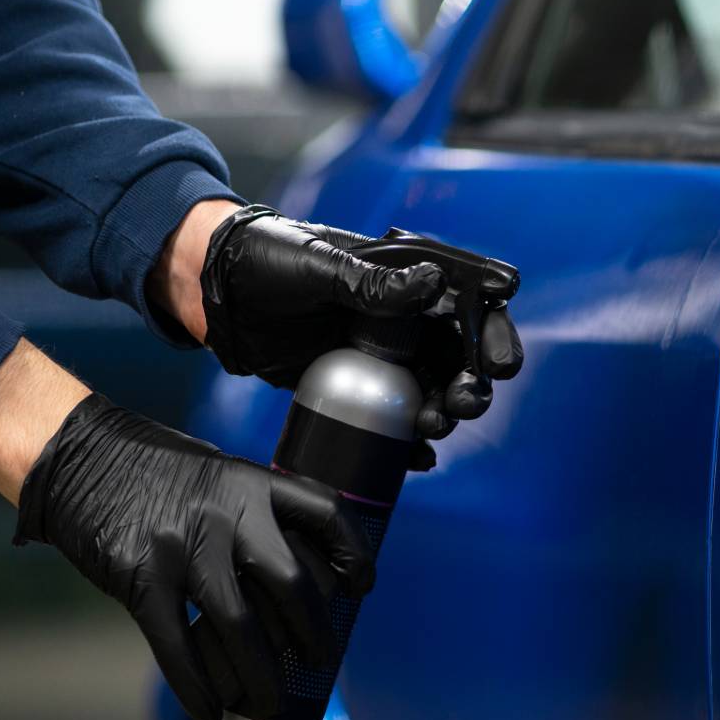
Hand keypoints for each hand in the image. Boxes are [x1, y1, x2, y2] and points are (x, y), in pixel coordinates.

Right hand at [13, 394, 374, 719]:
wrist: (76, 455)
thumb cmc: (151, 467)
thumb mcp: (214, 471)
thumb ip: (250, 512)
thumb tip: (286, 572)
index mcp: (249, 482)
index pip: (325, 514)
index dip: (354, 553)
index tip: (361, 586)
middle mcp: (224, 513)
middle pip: (292, 584)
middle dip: (315, 633)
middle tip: (321, 661)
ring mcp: (182, 547)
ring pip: (240, 627)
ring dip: (262, 675)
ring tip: (271, 699)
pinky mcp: (141, 579)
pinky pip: (178, 647)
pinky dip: (197, 688)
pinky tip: (211, 711)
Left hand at [198, 207, 522, 466]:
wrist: (218, 295)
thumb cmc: (267, 259)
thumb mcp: (318, 267)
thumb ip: (371, 282)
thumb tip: (433, 285)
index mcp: (403, 275)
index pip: (466, 300)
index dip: (493, 330)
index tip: (501, 362)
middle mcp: (401, 317)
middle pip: (457, 355)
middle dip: (470, 383)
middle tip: (463, 405)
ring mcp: (378, 354)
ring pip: (429, 391)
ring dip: (441, 414)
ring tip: (432, 428)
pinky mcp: (353, 387)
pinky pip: (391, 419)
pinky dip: (407, 444)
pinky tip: (416, 459)